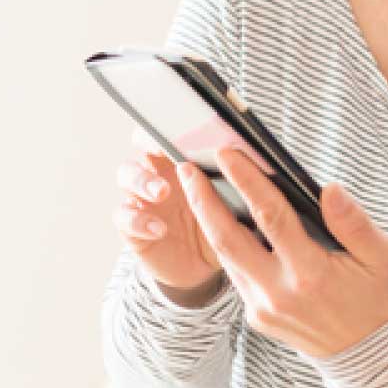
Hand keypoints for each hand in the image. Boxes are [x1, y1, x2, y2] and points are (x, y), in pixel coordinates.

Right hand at [113, 129, 222, 303]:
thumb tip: (263, 156)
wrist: (205, 265)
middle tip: (164, 149)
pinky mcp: (132, 227)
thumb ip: (238, 177)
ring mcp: (142, 197)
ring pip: (127, 175)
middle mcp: (158, 171)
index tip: (184, 122)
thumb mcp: (235, 199)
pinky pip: (124, 217)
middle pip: (141, 145)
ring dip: (143, 180)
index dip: (172, 122)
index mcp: (183, 158)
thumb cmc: (221, 222)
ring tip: (162, 191)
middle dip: (150, 144)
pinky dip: (139, 220)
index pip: (170, 128)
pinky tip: (159, 228)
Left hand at [176, 148, 387, 358]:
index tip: (229, 153)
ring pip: (226, 257)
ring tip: (196, 188)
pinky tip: (224, 222)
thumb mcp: (384, 256)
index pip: (271, 215)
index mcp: (311, 272)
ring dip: (207, 220)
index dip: (248, 180)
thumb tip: (329, 188)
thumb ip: (354, 222)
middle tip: (186, 169)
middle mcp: (279, 291)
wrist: (372, 354)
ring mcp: (264, 307)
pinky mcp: (258, 316)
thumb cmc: (380, 298)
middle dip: (203, 200)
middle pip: (228, 238)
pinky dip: (227, 245)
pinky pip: (237, 274)